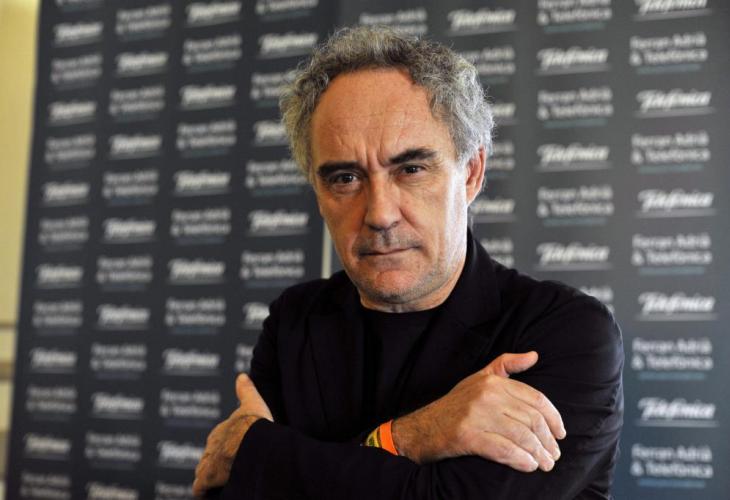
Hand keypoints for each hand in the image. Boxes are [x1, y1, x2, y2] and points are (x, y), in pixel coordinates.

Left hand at [193, 374, 272, 496]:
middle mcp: (211, 445)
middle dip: (217, 463)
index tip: (235, 453)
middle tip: (231, 470)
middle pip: (210, 456)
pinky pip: (201, 488)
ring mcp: (208, 462)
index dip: (227, 447)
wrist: (252, 441)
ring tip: (223, 482)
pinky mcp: (206, 478)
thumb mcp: (253, 402)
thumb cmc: (254, 423)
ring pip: (204, 471)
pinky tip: (211, 493)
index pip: (219, 440)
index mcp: (221, 430)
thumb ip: (246, 390)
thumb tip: (243, 375)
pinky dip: (205, 491)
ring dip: (210, 477)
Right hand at [392, 352, 564, 472]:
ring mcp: (476, 415)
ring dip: (538, 454)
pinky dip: (520, 460)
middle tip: (554, 456)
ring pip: (521, 436)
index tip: (561, 434)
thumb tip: (534, 355)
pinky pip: (503, 450)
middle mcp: (486, 395)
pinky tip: (528, 466)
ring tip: (545, 464)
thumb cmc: (456, 404)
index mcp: (493, 382)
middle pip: (531, 420)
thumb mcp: (480, 378)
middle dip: (548, 441)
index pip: (535, 399)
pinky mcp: (467, 436)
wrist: (423, 427)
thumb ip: (507, 365)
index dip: (554, 418)